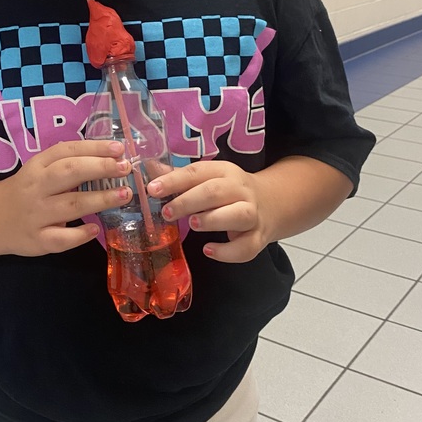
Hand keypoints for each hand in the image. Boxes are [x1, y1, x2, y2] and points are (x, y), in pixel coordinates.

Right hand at [0, 140, 130, 255]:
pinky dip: (79, 235)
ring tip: (124, 194)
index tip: (119, 149)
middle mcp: (36, 187)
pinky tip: (95, 229)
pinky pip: (61, 238)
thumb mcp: (40, 171)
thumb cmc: (27, 191)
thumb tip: (112, 158)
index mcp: (38, 166)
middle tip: (124, 168)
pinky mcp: (37, 240)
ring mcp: (36, 215)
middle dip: (99, 168)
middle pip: (69, 173)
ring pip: (71, 205)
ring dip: (100, 199)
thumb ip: (68, 165)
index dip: (94, 148)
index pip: (67, 151)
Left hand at [148, 161, 270, 262]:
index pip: (197, 172)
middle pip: (216, 192)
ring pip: (238, 215)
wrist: (272, 203)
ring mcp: (252, 214)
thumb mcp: (208, 179)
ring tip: (193, 224)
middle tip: (168, 212)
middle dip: (188, 201)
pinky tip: (209, 250)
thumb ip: (180, 177)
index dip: (173, 180)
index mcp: (224, 172)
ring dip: (213, 220)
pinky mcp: (258, 237)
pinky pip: (246, 247)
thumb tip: (150, 169)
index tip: (152, 190)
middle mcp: (240, 190)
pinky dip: (228, 252)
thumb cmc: (229, 192)